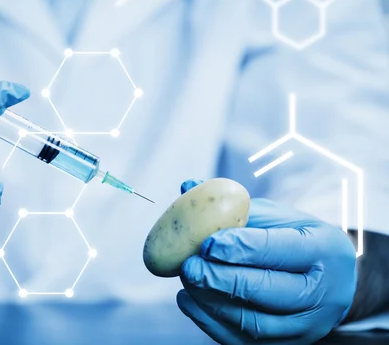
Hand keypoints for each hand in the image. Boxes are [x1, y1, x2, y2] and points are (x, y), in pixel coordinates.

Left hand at [176, 179, 356, 343]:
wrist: (330, 281)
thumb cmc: (296, 240)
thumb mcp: (277, 217)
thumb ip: (234, 207)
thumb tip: (186, 187)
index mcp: (324, 250)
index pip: (279, 250)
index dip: (240, 248)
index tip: (206, 244)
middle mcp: (323, 293)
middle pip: (267, 292)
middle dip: (221, 279)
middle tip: (189, 266)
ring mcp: (307, 327)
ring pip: (253, 323)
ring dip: (211, 302)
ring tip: (186, 280)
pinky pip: (242, 341)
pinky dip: (209, 322)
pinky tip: (188, 300)